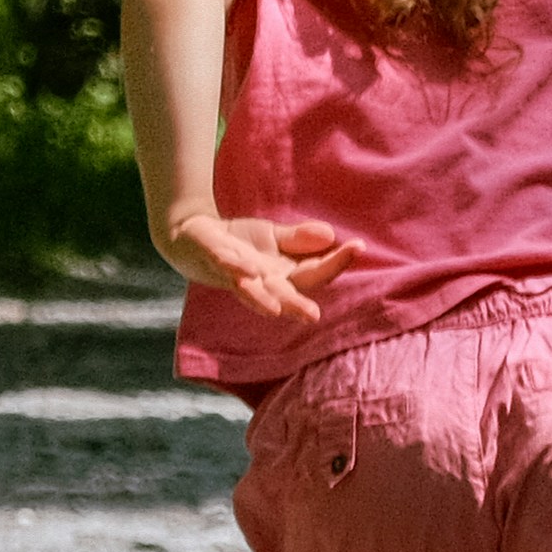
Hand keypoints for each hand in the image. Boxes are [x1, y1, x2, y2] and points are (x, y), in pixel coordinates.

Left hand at [159, 205, 360, 326]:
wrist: (192, 236)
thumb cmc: (238, 245)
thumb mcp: (273, 238)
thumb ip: (299, 240)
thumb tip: (331, 235)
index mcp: (279, 276)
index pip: (312, 274)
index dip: (335, 262)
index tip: (359, 246)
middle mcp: (259, 281)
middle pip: (281, 294)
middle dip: (295, 305)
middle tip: (314, 316)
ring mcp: (233, 273)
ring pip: (249, 289)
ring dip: (260, 298)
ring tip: (275, 309)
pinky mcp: (212, 256)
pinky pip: (223, 263)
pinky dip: (233, 266)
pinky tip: (245, 268)